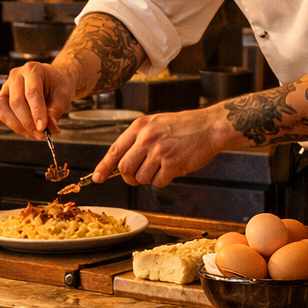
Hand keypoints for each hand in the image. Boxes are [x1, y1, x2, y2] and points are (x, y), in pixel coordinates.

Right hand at [0, 60, 78, 137]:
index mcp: (33, 69)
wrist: (53, 81)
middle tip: (41, 134)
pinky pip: (3, 113)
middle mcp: (16, 75)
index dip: (37, 112)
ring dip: (19, 126)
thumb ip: (56, 110)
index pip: (32, 93)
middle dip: (28, 123)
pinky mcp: (2, 97)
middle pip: (17, 102)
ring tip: (35, 134)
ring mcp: (7, 86)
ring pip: (5, 109)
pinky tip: (27, 130)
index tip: (43, 128)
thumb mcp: (63, 95)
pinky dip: (14, 125)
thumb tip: (51, 127)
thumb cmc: (58, 85)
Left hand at [92, 106, 226, 187]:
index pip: (115, 150)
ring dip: (149, 178)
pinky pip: (158, 183)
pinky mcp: (172, 164)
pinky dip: (163, 181)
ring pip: (140, 178)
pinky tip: (171, 169)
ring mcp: (159, 151)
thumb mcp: (155, 124)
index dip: (104, 166)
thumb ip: (137, 140)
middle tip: (139, 175)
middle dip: (129, 177)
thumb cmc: (184, 126)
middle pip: (124, 169)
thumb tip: (120, 162)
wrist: (209, 126)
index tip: (98, 177)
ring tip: (161, 167)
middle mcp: (147, 138)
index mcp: (140, 127)